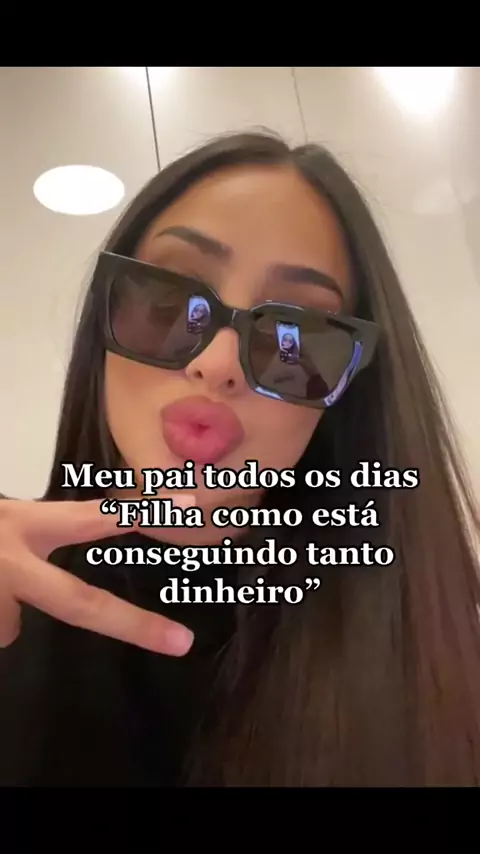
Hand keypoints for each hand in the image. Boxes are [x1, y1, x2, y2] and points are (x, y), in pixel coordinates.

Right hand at [0, 496, 194, 654]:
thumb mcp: (0, 518)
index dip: (137, 515)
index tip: (186, 506)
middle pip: (80, 604)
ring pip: (13, 624)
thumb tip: (64, 552)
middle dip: (133, 625)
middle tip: (182, 642)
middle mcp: (13, 561)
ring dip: (5, 611)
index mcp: (23, 523)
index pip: (89, 518)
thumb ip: (27, 536)